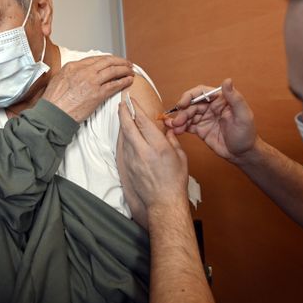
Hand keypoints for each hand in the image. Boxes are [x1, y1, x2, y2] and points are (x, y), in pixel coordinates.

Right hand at [42, 55, 133, 121]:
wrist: (54, 113)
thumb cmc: (54, 101)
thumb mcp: (59, 79)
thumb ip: (71, 72)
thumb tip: (79, 72)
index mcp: (73, 66)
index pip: (95, 58)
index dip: (108, 59)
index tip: (113, 61)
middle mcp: (84, 71)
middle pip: (107, 62)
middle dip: (119, 61)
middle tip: (126, 63)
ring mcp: (92, 82)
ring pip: (113, 71)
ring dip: (124, 70)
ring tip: (130, 70)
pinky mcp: (98, 94)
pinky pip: (114, 85)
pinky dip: (123, 81)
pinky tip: (129, 81)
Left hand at [118, 97, 188, 215]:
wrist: (164, 203)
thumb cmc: (175, 182)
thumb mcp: (180, 157)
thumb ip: (173, 141)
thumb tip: (168, 131)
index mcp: (158, 146)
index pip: (143, 121)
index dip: (136, 108)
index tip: (132, 100)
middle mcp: (143, 151)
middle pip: (128, 126)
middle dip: (123, 111)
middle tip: (122, 103)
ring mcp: (133, 160)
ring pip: (124, 136)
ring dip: (123, 124)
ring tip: (123, 114)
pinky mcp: (128, 167)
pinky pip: (124, 148)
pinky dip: (124, 137)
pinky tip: (125, 133)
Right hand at [166, 78, 256, 163]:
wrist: (243, 154)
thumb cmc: (246, 134)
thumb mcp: (243, 115)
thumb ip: (235, 98)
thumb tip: (227, 80)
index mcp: (220, 99)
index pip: (201, 92)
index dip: (190, 96)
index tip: (183, 103)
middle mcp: (211, 107)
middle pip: (191, 104)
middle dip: (182, 111)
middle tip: (178, 121)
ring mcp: (204, 118)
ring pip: (187, 115)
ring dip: (179, 120)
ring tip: (175, 128)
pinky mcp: (200, 129)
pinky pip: (187, 125)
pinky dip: (180, 127)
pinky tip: (175, 131)